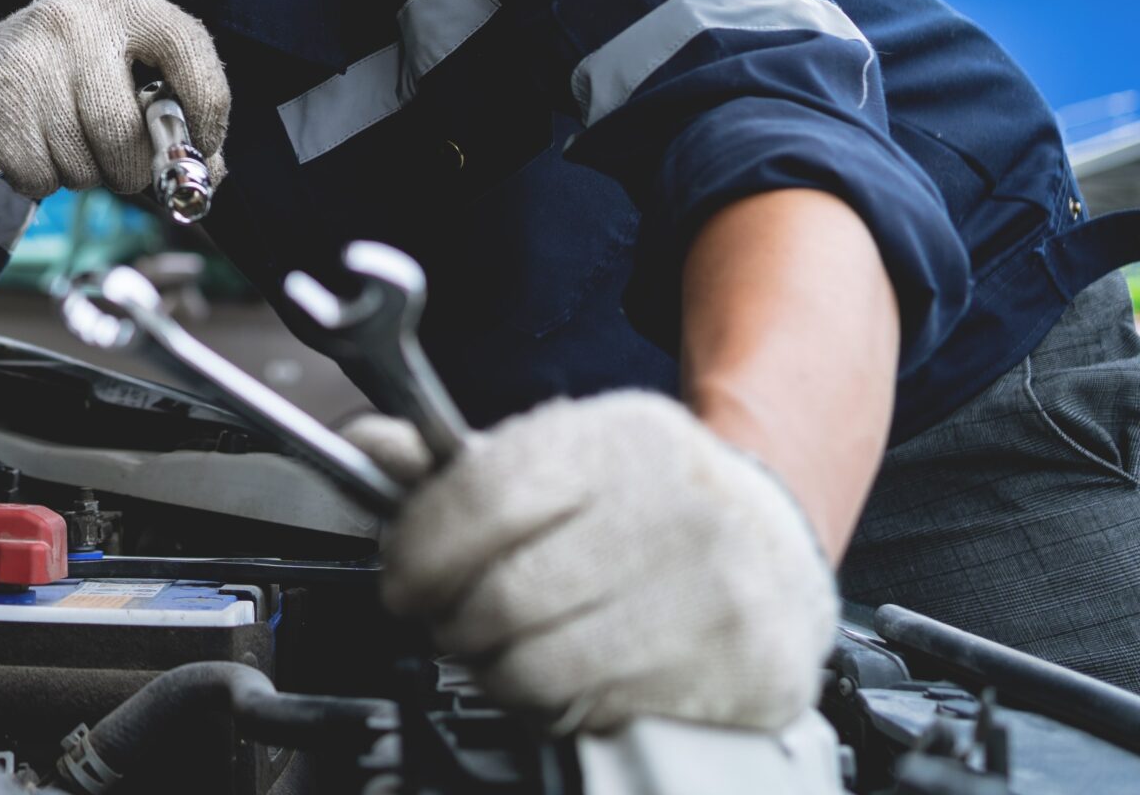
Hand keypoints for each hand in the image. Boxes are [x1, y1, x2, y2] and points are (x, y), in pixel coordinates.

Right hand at [0, 0, 229, 198]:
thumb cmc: (57, 84)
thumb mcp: (115, 71)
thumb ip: (169, 115)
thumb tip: (208, 176)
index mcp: (116, 0)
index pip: (189, 48)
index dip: (208, 111)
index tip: (202, 146)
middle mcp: (73, 20)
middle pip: (127, 131)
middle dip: (130, 169)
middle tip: (118, 166)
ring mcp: (29, 62)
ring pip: (86, 163)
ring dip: (81, 174)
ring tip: (60, 142)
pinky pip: (43, 178)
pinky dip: (42, 181)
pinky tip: (28, 148)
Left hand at [343, 391, 837, 731]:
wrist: (779, 548)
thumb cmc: (651, 503)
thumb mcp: (566, 457)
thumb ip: (463, 466)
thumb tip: (368, 447)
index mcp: (622, 439)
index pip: (484, 496)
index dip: (420, 550)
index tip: (400, 578)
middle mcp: (677, 509)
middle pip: (505, 593)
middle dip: (450, 621)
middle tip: (447, 622)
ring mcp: (714, 594)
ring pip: (543, 665)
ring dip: (495, 672)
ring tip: (501, 652)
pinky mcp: (742, 670)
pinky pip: (597, 709)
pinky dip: (556, 705)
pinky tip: (564, 676)